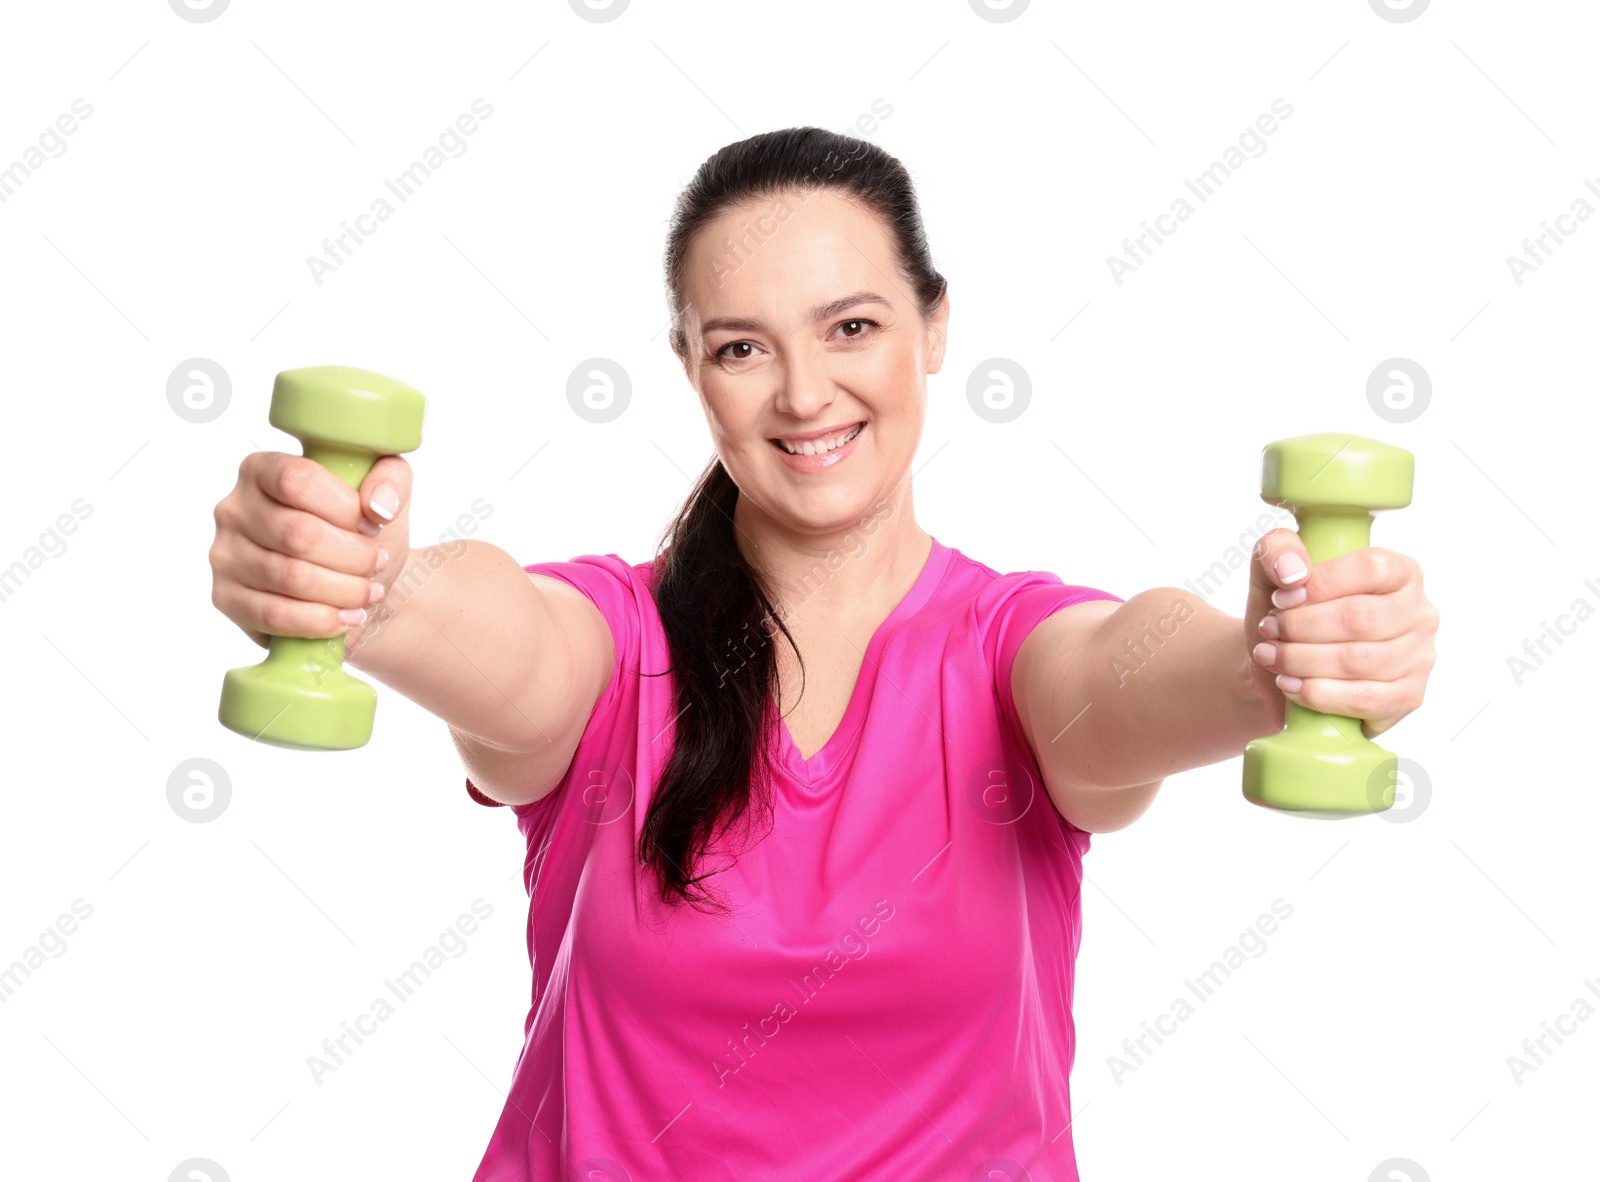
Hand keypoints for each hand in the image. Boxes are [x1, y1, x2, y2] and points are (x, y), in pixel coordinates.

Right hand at [209, 451, 413, 651]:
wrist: (354, 584)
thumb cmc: (362, 533)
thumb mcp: (386, 494)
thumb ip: (391, 479)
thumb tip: (378, 505)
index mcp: (262, 469)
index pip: (298, 480)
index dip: (345, 507)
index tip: (374, 525)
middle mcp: (233, 508)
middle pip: (298, 533)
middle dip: (353, 555)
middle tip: (377, 564)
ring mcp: (224, 554)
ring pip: (291, 577)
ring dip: (344, 590)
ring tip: (369, 592)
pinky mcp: (226, 598)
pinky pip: (274, 614)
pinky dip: (320, 620)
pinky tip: (346, 617)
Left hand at [1244, 528, 1438, 737]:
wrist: (1283, 663)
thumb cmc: (1288, 611)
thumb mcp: (1273, 568)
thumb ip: (1277, 550)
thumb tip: (1294, 572)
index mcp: (1400, 571)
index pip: (1370, 568)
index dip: (1320, 585)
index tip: (1280, 599)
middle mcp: (1419, 612)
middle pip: (1361, 618)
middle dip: (1301, 627)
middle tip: (1270, 630)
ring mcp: (1419, 657)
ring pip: (1358, 661)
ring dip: (1301, 660)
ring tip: (1271, 656)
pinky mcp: (1408, 696)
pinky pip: (1363, 699)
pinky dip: (1317, 693)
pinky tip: (1289, 684)